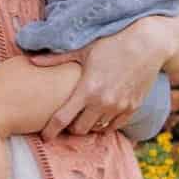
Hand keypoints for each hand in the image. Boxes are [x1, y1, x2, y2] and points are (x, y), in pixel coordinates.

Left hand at [40, 15, 169, 138]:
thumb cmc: (113, 42)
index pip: (62, 119)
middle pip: (79, 130)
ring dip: (89, 125)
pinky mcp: (133, 107)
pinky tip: (102, 114)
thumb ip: (56, 59)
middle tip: (68, 120)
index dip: (51, 131)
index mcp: (87, 90)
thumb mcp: (83, 49)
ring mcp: (119, 107)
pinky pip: (115, 126)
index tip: (45, 136)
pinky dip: (106, 124)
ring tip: (85, 116)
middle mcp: (103, 103)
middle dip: (71, 127)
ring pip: (97, 129)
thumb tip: (30, 60)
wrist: (148, 43)